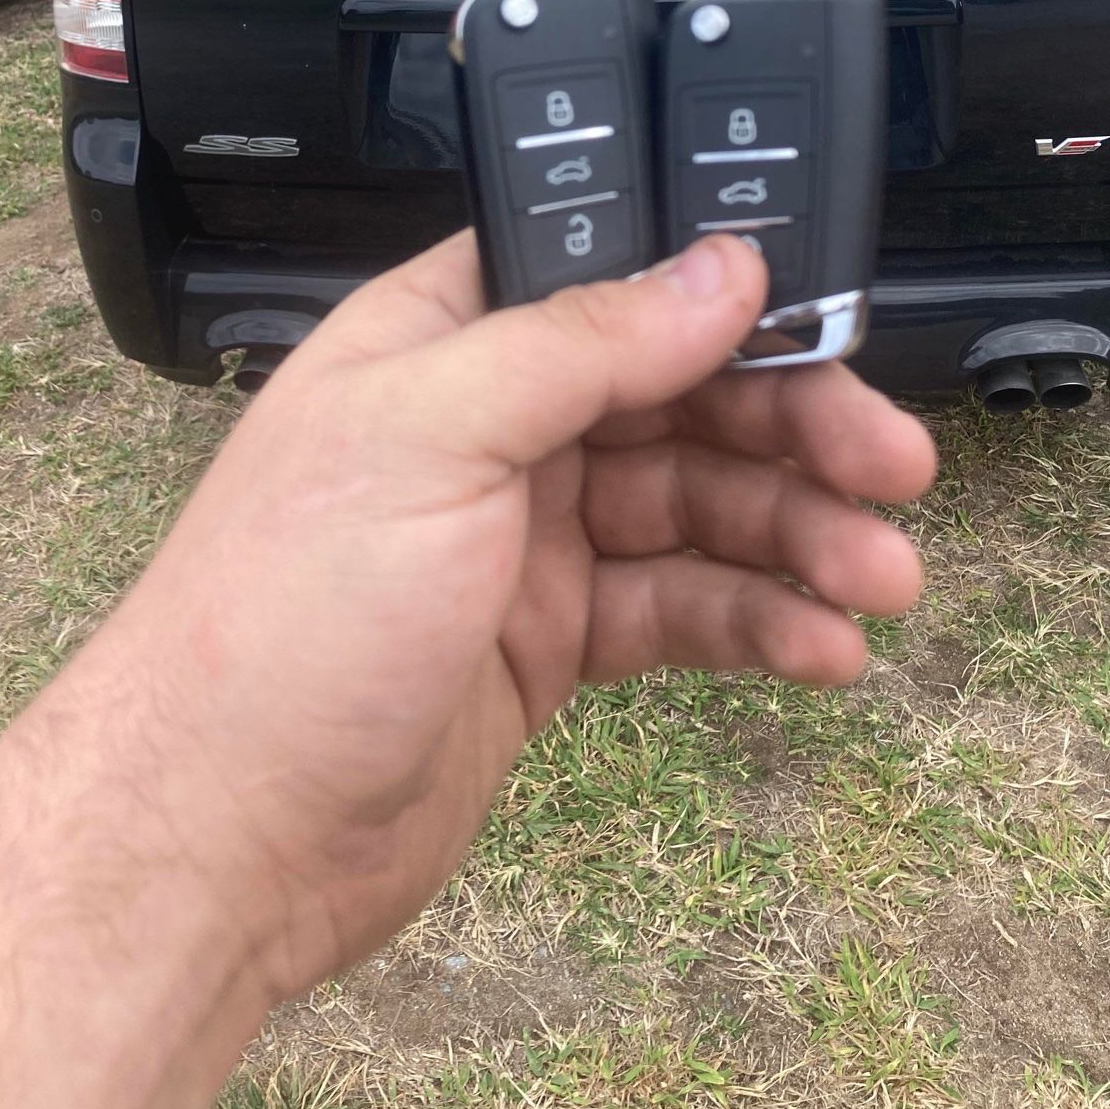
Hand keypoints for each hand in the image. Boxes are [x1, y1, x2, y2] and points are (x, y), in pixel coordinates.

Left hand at [118, 231, 935, 1007]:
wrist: (216, 840)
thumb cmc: (281, 617)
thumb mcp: (432, 435)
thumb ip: (582, 342)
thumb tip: (718, 268)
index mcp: (443, 339)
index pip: (610, 275)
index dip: (719, 292)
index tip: (822, 322)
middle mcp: (489, 426)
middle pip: (677, 394)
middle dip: (791, 428)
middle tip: (893, 469)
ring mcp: (520, 538)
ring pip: (694, 508)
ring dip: (796, 536)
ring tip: (883, 579)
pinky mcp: (546, 641)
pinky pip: (675, 607)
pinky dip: (754, 621)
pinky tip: (822, 648)